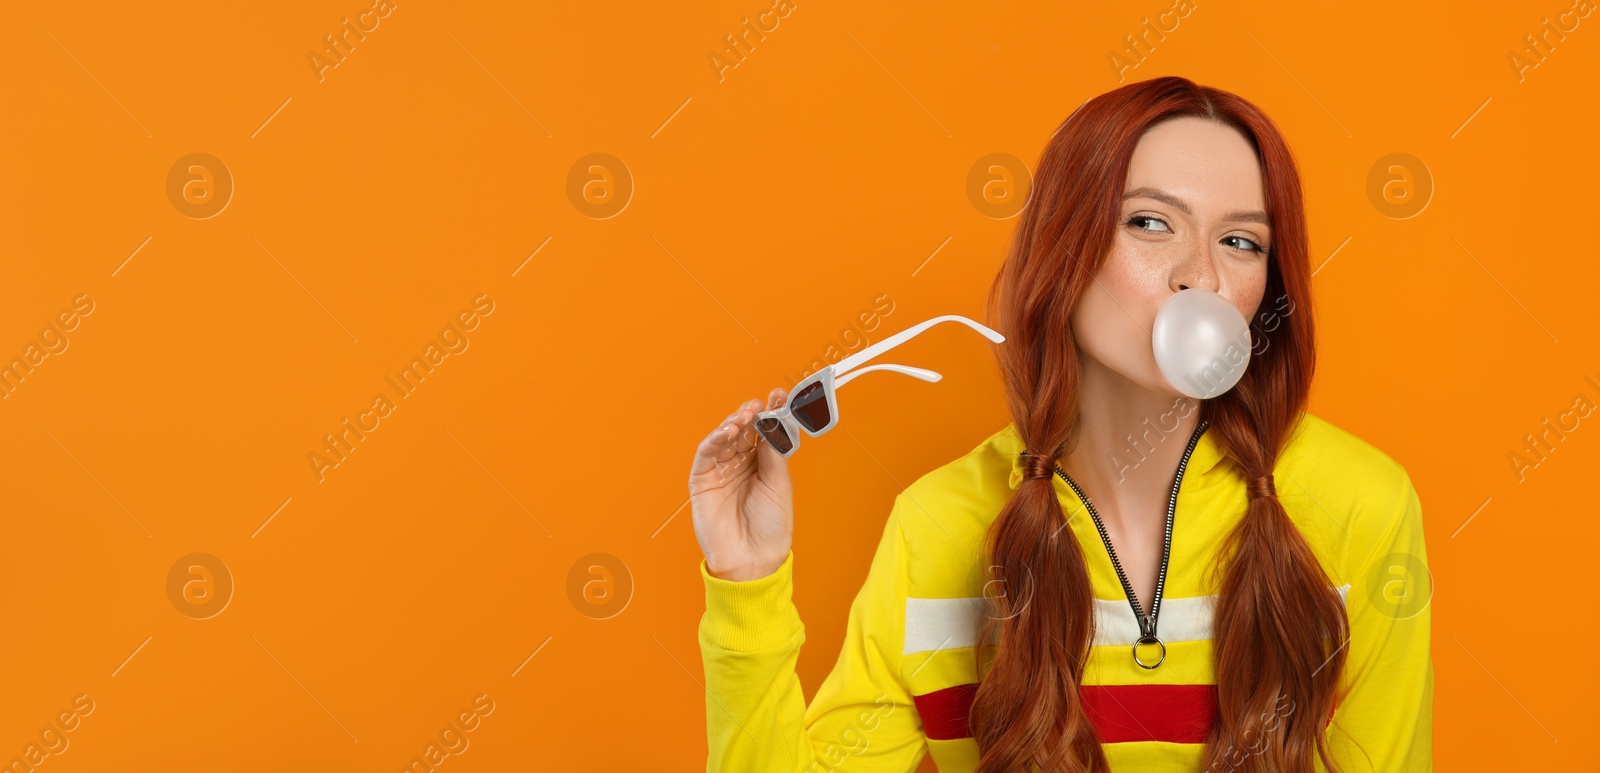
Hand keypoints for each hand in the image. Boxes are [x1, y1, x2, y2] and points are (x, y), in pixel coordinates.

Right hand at [689, 387, 793, 580]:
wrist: (752, 560)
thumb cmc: (771, 527)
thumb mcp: (779, 484)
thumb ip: (772, 453)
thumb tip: (770, 423)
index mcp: (762, 466)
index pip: (764, 433)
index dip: (770, 414)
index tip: (779, 396)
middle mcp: (741, 465)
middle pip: (743, 431)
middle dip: (750, 415)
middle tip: (758, 405)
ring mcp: (720, 472)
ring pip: (724, 438)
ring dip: (732, 423)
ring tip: (744, 416)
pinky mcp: (702, 480)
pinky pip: (706, 454)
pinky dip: (714, 439)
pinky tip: (726, 431)